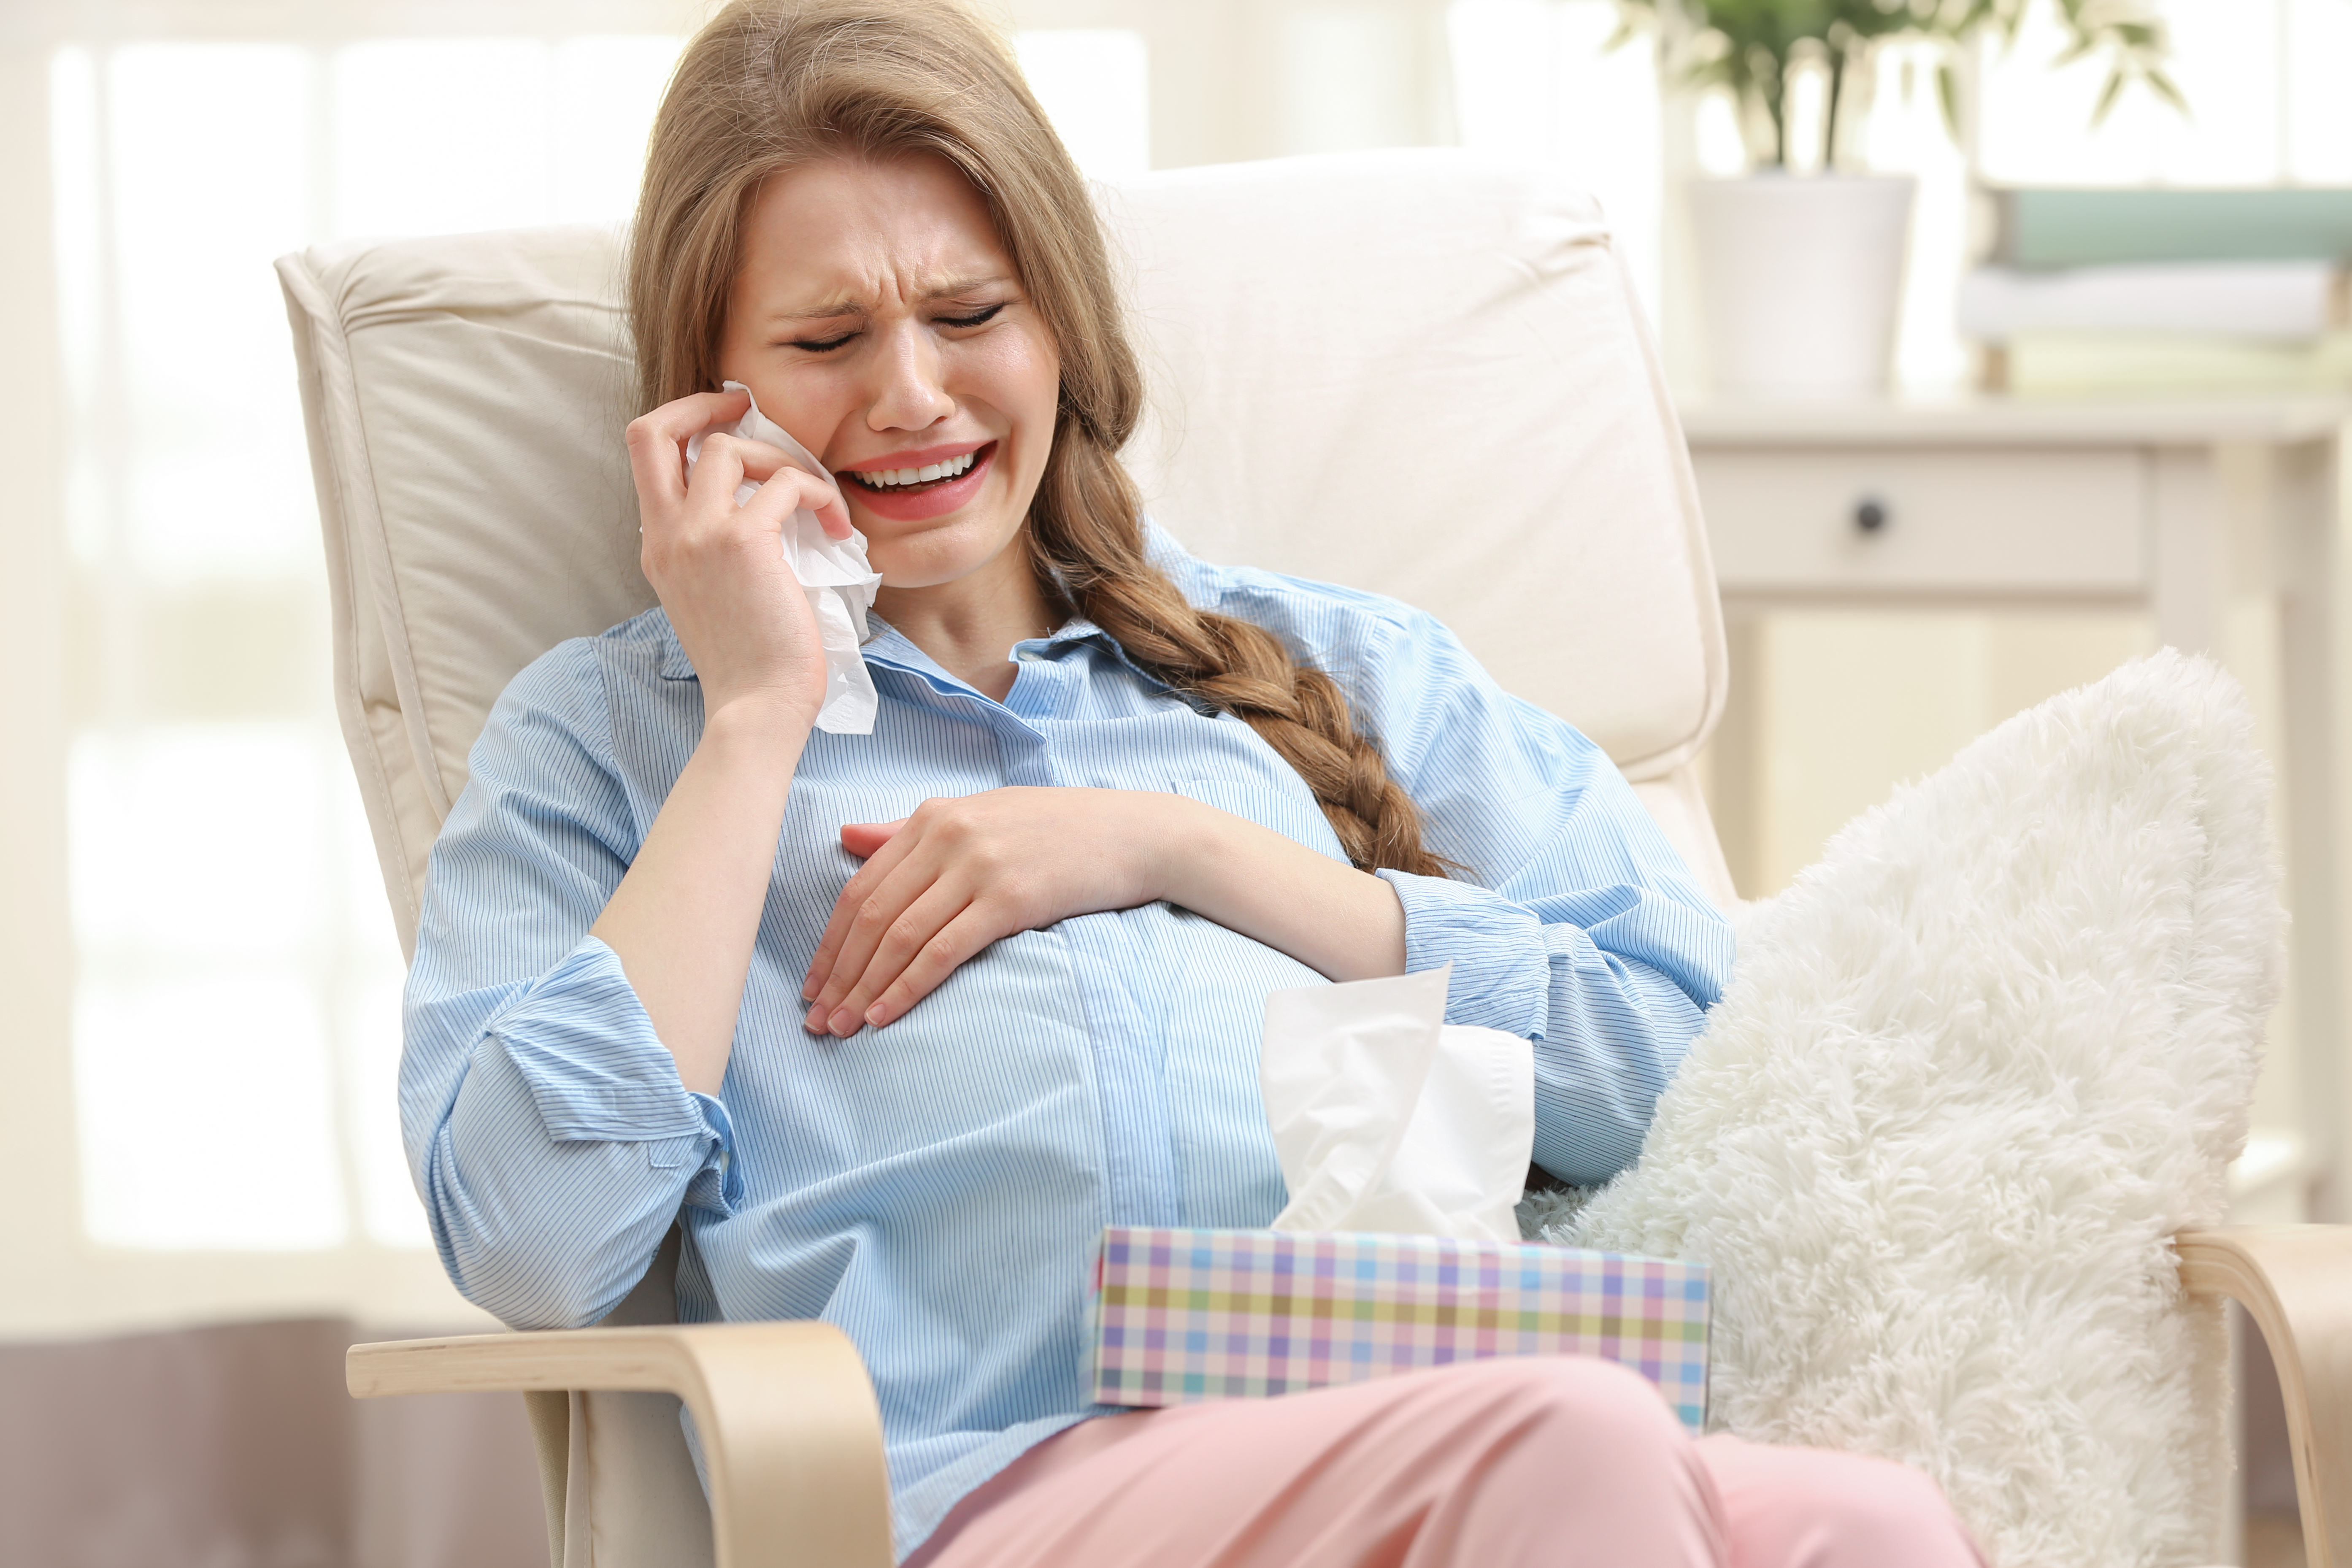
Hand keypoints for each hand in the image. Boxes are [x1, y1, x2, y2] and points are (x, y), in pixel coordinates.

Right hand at [624, 388, 854, 722]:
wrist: (757, 707)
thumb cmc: (750, 664)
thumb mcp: (711, 598)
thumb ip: (713, 552)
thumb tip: (758, 511)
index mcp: (657, 547)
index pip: (645, 458)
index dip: (681, 425)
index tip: (724, 424)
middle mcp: (667, 534)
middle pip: (652, 430)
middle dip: (701, 404)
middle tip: (749, 408)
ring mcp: (699, 534)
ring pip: (730, 449)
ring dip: (783, 461)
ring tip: (816, 499)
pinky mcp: (744, 540)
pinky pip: (788, 484)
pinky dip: (819, 494)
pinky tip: (837, 526)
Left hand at [800, 788, 1181, 1035]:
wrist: (1135, 833)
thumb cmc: (1057, 829)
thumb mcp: (980, 816)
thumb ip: (910, 830)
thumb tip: (847, 837)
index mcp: (933, 815)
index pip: (860, 887)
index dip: (829, 942)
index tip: (811, 985)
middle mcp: (948, 835)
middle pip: (871, 916)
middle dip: (837, 974)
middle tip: (815, 1020)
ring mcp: (979, 866)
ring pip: (899, 937)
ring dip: (863, 988)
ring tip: (840, 1028)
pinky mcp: (1010, 898)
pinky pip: (942, 951)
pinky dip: (906, 988)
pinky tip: (885, 1016)